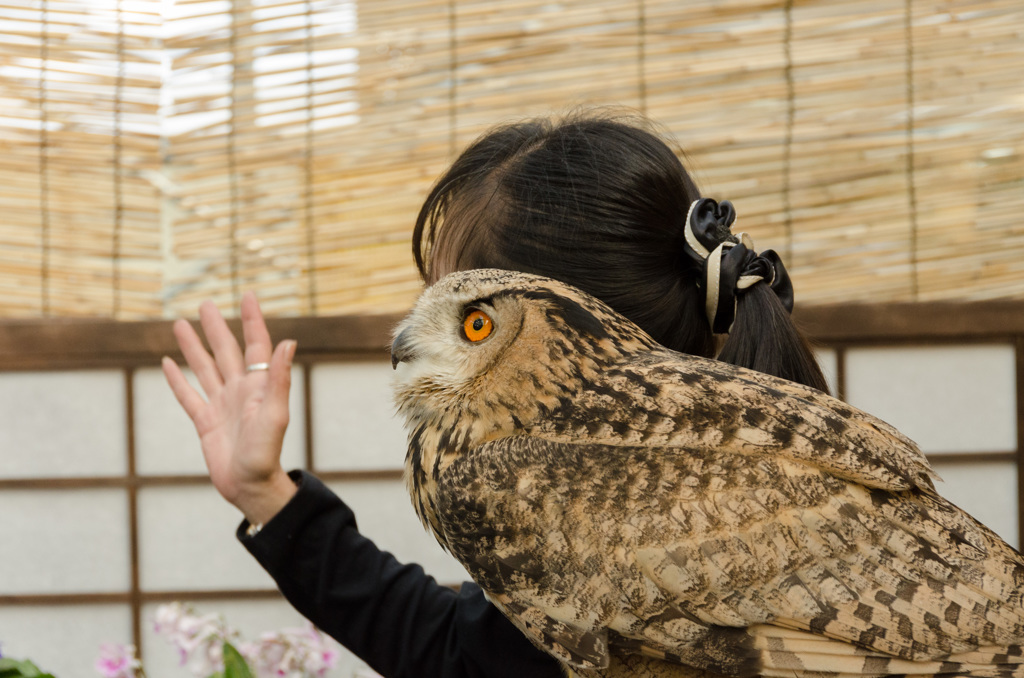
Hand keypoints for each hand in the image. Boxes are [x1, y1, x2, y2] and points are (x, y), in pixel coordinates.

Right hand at [162, 291, 297, 524]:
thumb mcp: (275, 413)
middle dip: (216, 327)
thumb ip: (278, 378)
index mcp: (258, 385)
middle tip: (205, 303)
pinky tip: (168, 363)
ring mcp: (221, 405)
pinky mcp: (204, 422)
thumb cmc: (266, 453)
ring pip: (203, 368)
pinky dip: (177, 380)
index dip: (252, 320)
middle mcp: (240, 391)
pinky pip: (188, 396)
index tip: (248, 295)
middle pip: (225, 351)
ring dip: (192, 347)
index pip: (256, 344)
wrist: (250, 486)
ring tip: (180, 324)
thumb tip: (288, 342)